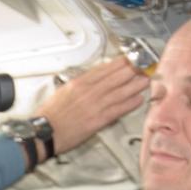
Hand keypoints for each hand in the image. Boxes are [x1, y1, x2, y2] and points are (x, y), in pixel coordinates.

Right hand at [35, 56, 149, 157]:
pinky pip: (117, 110)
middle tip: (144, 65)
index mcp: (79, 82)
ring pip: (119, 91)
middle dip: (131, 70)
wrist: (44, 131)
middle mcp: (89, 91)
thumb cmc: (50, 114)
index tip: (130, 58)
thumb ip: (79, 85)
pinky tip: (139, 99)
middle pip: (115, 77)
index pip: (104, 69)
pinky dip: (129, 104)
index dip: (119, 63)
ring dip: (135, 85)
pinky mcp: (97, 120)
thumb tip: (94, 79)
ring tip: (146, 79)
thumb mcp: (63, 91)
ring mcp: (94, 105)